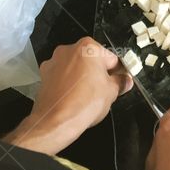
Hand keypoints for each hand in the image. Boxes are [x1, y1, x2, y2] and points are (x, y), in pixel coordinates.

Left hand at [3, 37, 130, 154]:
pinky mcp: (44, 75)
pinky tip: (74, 97)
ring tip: (87, 96)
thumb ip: (120, 82)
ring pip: (76, 67)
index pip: (111, 58)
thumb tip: (125, 80)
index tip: (120, 80)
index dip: (118, 71)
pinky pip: (63, 76)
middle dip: (98, 73)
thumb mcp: (112, 92)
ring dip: (82, 77)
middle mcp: (69, 50)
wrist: (57, 121)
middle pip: (91, 60)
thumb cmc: (84, 103)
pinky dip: (69, 83)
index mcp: (88, 47)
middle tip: (104, 90)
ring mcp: (55, 62)